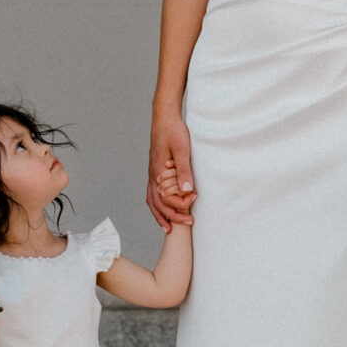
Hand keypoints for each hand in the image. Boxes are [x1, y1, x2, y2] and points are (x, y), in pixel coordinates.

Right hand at [147, 109, 195, 232]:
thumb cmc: (173, 131)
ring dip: (160, 215)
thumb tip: (187, 191)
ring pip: (152, 201)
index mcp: (158, 173)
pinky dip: (155, 205)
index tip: (195, 200)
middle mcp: (152, 177)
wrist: (164, 118)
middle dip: (173, 216)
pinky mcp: (154, 171)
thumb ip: (184, 170)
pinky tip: (161, 208)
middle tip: (189, 223)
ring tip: (168, 227)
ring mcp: (151, 175)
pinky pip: (151, 194)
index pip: (167, 199)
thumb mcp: (182, 150)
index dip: (181, 204)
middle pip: (158, 204)